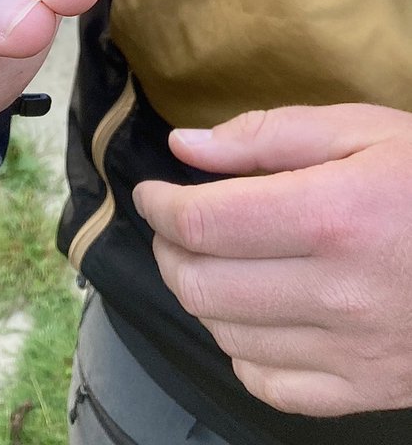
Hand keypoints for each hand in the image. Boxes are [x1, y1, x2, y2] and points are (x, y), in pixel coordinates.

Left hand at [133, 104, 411, 416]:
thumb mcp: (360, 130)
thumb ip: (265, 137)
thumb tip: (185, 146)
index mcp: (331, 216)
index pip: (202, 224)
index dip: (160, 207)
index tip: (154, 193)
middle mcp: (336, 293)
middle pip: (201, 285)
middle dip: (170, 250)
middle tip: (178, 227)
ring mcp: (353, 352)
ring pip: (225, 336)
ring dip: (202, 295)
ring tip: (215, 262)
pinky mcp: (367, 391)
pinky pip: (271, 386)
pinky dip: (242, 351)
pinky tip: (255, 315)